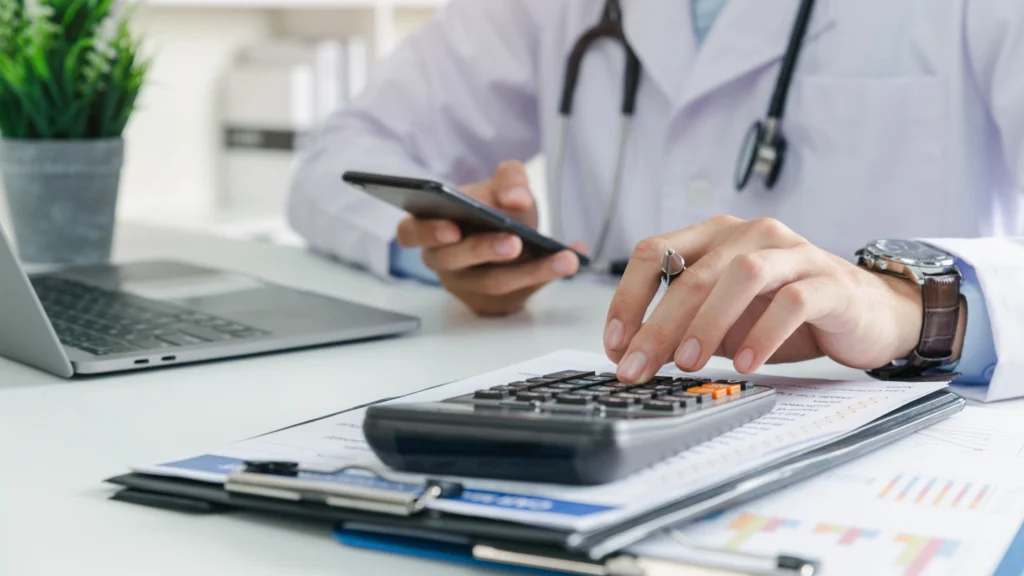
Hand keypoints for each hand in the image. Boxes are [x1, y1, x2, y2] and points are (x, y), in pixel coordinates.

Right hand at [396, 161, 584, 315]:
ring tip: (563, 257)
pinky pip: (521, 293)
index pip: (411, 233)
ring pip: (494, 283)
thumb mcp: (501, 186)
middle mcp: (443, 260)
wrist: (512, 235)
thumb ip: (510, 180)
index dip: (427, 232)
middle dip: (485, 250)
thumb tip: (516, 198)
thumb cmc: (494, 208)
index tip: (452, 228)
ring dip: (531, 270)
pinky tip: (574, 257)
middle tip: (514, 241)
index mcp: (429, 227)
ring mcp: (468, 286)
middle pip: (455, 261)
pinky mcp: (495, 302)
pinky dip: (549, 275)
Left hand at [604, 215, 923, 381]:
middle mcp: (750, 234)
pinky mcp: (827, 280)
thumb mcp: (724, 319)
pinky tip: (746, 363)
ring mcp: (791, 252)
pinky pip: (790, 301)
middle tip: (638, 368)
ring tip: (689, 364)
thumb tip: (633, 356)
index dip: (628, 298)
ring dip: (707, 322)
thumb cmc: (786, 313)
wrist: (866, 313)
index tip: (615, 344)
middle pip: (692, 273)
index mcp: (716, 236)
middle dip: (657, 325)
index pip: (655, 253)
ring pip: (739, 276)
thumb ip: (684, 328)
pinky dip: (763, 333)